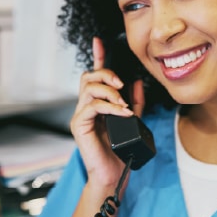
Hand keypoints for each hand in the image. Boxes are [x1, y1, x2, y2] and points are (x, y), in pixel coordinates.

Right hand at [69, 36, 144, 192]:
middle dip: (106, 74)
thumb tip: (137, 82)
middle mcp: (85, 107)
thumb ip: (135, 102)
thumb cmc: (121, 151)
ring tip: (123, 104)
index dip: (97, 56)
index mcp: (97, 104)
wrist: (113, 175)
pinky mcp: (79, 126)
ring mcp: (80, 116)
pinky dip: (109, 106)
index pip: (95, 75)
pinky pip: (92, 106)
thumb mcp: (133, 121)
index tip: (100, 41)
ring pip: (89, 88)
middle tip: (121, 85)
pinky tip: (122, 112)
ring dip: (109, 91)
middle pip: (88, 76)